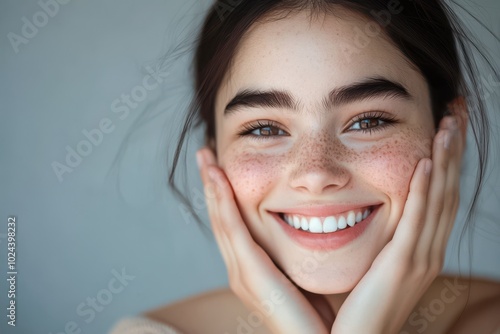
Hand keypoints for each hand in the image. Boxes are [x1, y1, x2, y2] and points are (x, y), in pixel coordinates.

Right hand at [196, 148, 330, 333]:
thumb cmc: (322, 317)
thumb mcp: (305, 276)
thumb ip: (299, 255)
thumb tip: (313, 229)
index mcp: (252, 269)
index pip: (233, 224)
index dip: (224, 194)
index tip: (221, 165)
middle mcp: (241, 270)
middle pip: (220, 218)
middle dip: (211, 184)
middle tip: (205, 152)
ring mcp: (242, 274)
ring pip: (222, 219)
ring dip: (212, 187)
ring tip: (206, 157)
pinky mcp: (251, 276)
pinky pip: (233, 230)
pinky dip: (223, 203)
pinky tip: (218, 178)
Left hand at [330, 106, 467, 333]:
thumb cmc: (357, 304)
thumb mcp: (373, 263)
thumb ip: (379, 237)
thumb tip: (364, 208)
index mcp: (421, 248)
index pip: (438, 194)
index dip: (446, 158)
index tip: (445, 125)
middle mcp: (427, 250)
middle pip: (446, 189)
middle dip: (452, 150)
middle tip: (455, 111)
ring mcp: (419, 258)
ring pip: (438, 199)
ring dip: (444, 160)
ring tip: (447, 125)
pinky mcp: (402, 265)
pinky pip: (416, 221)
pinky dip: (423, 190)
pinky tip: (425, 163)